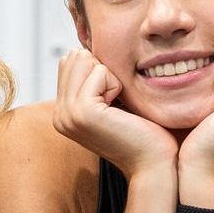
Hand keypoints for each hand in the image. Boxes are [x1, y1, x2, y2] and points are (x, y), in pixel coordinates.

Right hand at [51, 49, 178, 176]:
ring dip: (110, 77)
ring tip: (119, 107)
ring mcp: (67, 114)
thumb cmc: (143, 133)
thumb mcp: (112, 102)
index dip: (100, 71)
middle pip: (76, 57)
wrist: (154, 164)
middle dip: (104, 71)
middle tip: (118, 103)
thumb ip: (92, 80)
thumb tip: (82, 48)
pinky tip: (121, 109)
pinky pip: (99, 72)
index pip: (71, 61)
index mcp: (63, 112)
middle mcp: (59, 114)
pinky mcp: (82, 112)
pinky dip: (116, 85)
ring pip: (86, 61)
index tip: (113, 101)